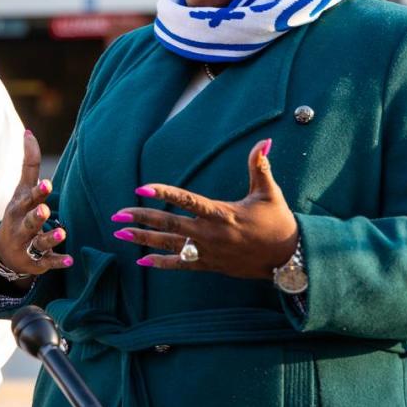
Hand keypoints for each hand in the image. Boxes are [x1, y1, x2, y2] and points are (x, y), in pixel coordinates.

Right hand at [0, 130, 73, 280]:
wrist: (5, 252)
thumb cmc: (19, 212)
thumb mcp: (21, 190)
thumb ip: (28, 163)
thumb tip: (28, 132)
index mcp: (19, 207)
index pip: (28, 198)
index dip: (38, 192)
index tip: (48, 184)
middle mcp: (22, 226)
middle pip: (29, 221)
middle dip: (37, 216)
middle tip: (45, 210)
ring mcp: (28, 245)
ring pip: (39, 243)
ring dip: (51, 238)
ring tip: (62, 233)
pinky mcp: (36, 262)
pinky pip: (47, 263)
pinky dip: (57, 262)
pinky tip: (70, 260)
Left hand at [111, 138, 297, 278]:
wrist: (288, 259)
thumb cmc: (278, 222)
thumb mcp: (270, 192)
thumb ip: (260, 166)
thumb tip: (264, 141)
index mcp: (221, 213)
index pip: (187, 200)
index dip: (164, 193)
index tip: (142, 188)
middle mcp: (210, 233)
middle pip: (169, 224)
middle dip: (142, 218)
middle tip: (117, 214)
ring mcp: (207, 251)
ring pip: (169, 244)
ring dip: (143, 239)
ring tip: (120, 234)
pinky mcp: (209, 265)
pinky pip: (180, 265)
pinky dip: (160, 263)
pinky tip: (141, 260)